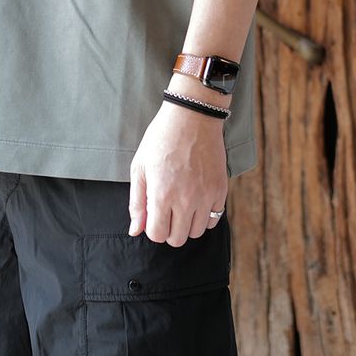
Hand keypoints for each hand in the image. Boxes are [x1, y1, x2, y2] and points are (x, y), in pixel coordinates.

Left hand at [128, 101, 227, 245]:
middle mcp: (185, 200)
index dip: (152, 228)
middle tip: (166, 210)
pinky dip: (205, 215)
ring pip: (196, 232)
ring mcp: (205, 196)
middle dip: (168, 229)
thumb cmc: (161, 138)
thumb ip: (137, 202)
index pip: (157, 234)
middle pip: (177, 239)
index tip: (153, 214)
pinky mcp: (220, 190)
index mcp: (162, 194)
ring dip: (186, 224)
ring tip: (181, 204)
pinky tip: (196, 200)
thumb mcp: (140, 166)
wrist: (192, 117)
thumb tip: (135, 230)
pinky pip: (214, 218)